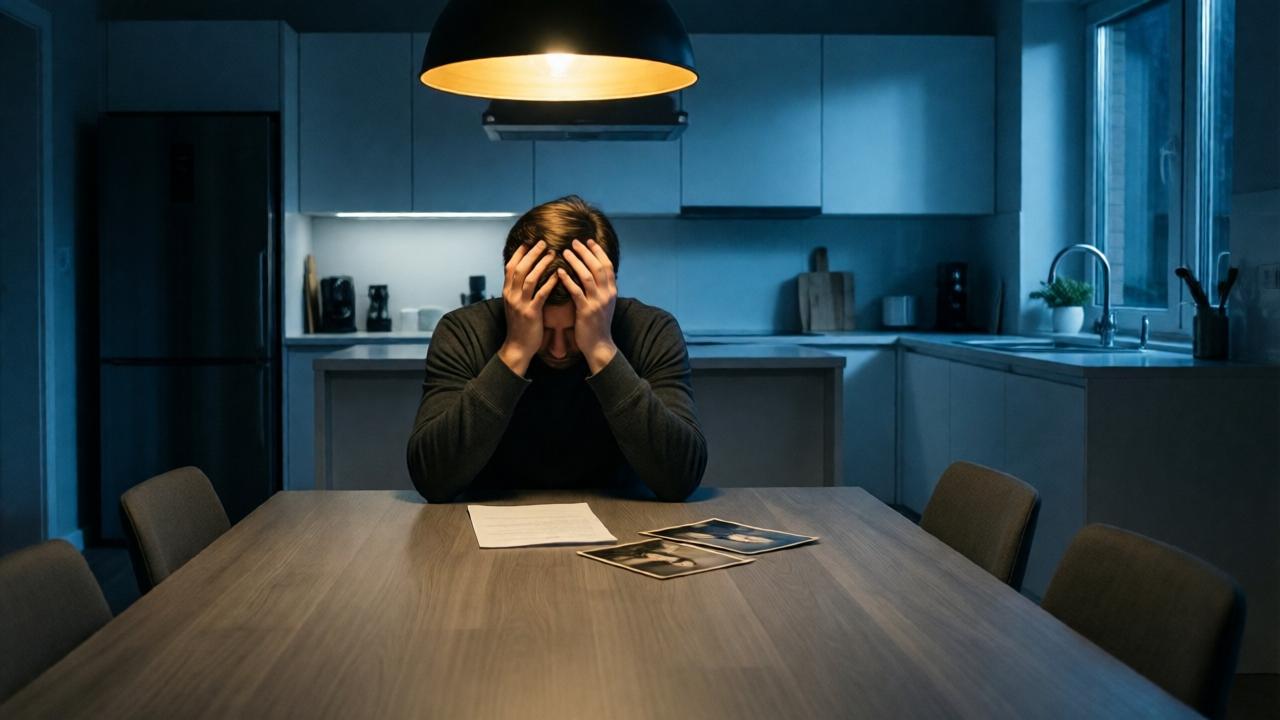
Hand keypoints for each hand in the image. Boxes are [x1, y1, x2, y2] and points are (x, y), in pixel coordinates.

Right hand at [498, 241, 558, 375]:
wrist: (517, 347)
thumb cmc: (520, 325)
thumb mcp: (515, 304)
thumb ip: (518, 289)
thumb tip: (525, 274)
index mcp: (507, 291)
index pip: (510, 266)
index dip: (520, 252)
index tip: (529, 241)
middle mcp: (511, 295)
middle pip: (519, 268)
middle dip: (531, 253)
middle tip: (543, 242)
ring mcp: (520, 304)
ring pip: (529, 278)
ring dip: (541, 264)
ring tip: (552, 253)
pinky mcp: (531, 313)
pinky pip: (541, 294)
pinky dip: (549, 283)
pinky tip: (558, 275)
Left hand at [559, 239, 617, 373]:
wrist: (599, 344)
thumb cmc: (598, 323)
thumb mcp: (605, 303)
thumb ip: (602, 288)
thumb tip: (596, 272)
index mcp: (612, 290)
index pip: (607, 265)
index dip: (598, 251)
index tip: (588, 240)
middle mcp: (607, 294)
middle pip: (597, 266)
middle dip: (586, 252)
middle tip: (574, 242)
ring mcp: (597, 302)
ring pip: (587, 276)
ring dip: (576, 262)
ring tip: (565, 252)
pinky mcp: (586, 311)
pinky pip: (576, 292)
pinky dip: (568, 280)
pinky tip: (559, 272)